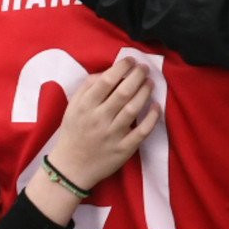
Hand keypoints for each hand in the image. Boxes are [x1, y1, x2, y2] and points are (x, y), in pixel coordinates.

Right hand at [49, 57, 159, 190]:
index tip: (130, 60)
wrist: (71, 167)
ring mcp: (112, 135)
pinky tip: (156, 106)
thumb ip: (88, 86)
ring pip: (133, 108)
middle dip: (137, 76)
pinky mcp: (124, 149)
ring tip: (150, 83)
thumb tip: (109, 71)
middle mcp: (99, 119)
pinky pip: (142, 132)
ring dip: (145, 92)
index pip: (107, 81)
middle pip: (123, 92)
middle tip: (144, 68)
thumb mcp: (73, 106)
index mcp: (85, 106)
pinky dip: (151, 118)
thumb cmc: (74, 132)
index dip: (122, 67)